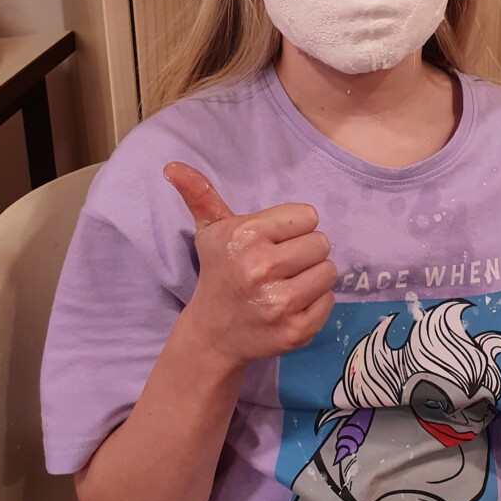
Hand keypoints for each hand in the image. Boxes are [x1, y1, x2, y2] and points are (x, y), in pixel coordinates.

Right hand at [163, 162, 335, 372]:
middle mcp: (261, 269)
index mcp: (245, 237)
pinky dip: (315, 301)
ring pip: (328, 271)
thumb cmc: (219, 271)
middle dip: (304, 251)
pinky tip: (291, 304)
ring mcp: (279, 304)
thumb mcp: (210, 230)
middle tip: (280, 264)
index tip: (272, 241)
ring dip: (312, 275)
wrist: (213, 334)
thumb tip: (171, 166)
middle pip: (321, 243)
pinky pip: (329, 300)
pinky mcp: (296, 331)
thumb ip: (200, 193)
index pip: (307, 216)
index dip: (292, 227)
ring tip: (286, 282)